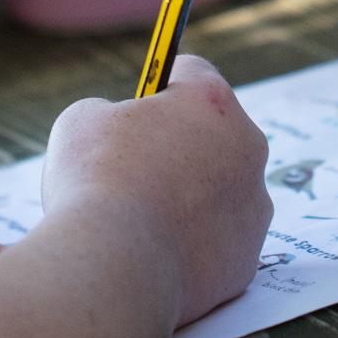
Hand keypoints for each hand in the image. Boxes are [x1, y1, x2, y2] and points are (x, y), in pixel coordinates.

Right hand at [39, 56, 271, 326]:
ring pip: (220, 193)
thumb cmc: (96, 180)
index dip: (158, 85)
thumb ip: (111, 114)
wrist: (115, 264)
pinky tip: (151, 252)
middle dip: (179, 145)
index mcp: (211, 103)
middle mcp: (248, 149)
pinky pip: (216, 243)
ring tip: (138, 218)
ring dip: (188, 197)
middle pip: (214, 134)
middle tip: (131, 167)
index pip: (192, 72)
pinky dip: (189, 245)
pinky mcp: (245, 261)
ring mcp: (254, 210)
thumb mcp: (83, 120)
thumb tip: (122, 133)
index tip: (137, 106)